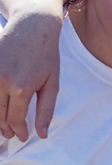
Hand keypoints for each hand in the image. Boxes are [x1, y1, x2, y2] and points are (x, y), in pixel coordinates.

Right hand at [0, 11, 61, 140]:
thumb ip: (46, 110)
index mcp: (21, 88)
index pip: (15, 119)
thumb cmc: (46, 56)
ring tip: (4, 126)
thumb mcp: (52, 83)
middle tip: (12, 135)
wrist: (32, 27)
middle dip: (5, 128)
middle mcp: (2, 82)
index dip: (19, 131)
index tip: (23, 137)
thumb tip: (42, 134)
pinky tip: (0, 108)